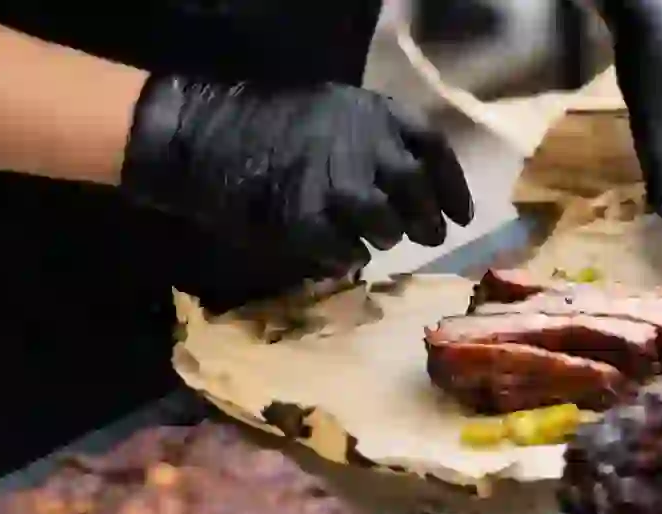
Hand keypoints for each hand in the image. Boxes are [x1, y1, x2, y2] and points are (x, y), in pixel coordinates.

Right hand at [120, 77, 473, 278]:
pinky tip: (344, 256)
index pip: (431, 147)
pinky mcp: (306, 218)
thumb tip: (407, 185)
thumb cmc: (262, 124)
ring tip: (378, 241)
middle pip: (414, 188)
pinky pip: (344, 249)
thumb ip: (368, 140)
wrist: (199, 135)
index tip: (462, 215)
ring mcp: (334, 182)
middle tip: (429, 236)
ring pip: (384, 222)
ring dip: (387, 236)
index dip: (451, 185)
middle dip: (426, 218)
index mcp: (369, 111)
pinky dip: (348, 256)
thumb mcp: (327, 110)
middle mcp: (361, 143)